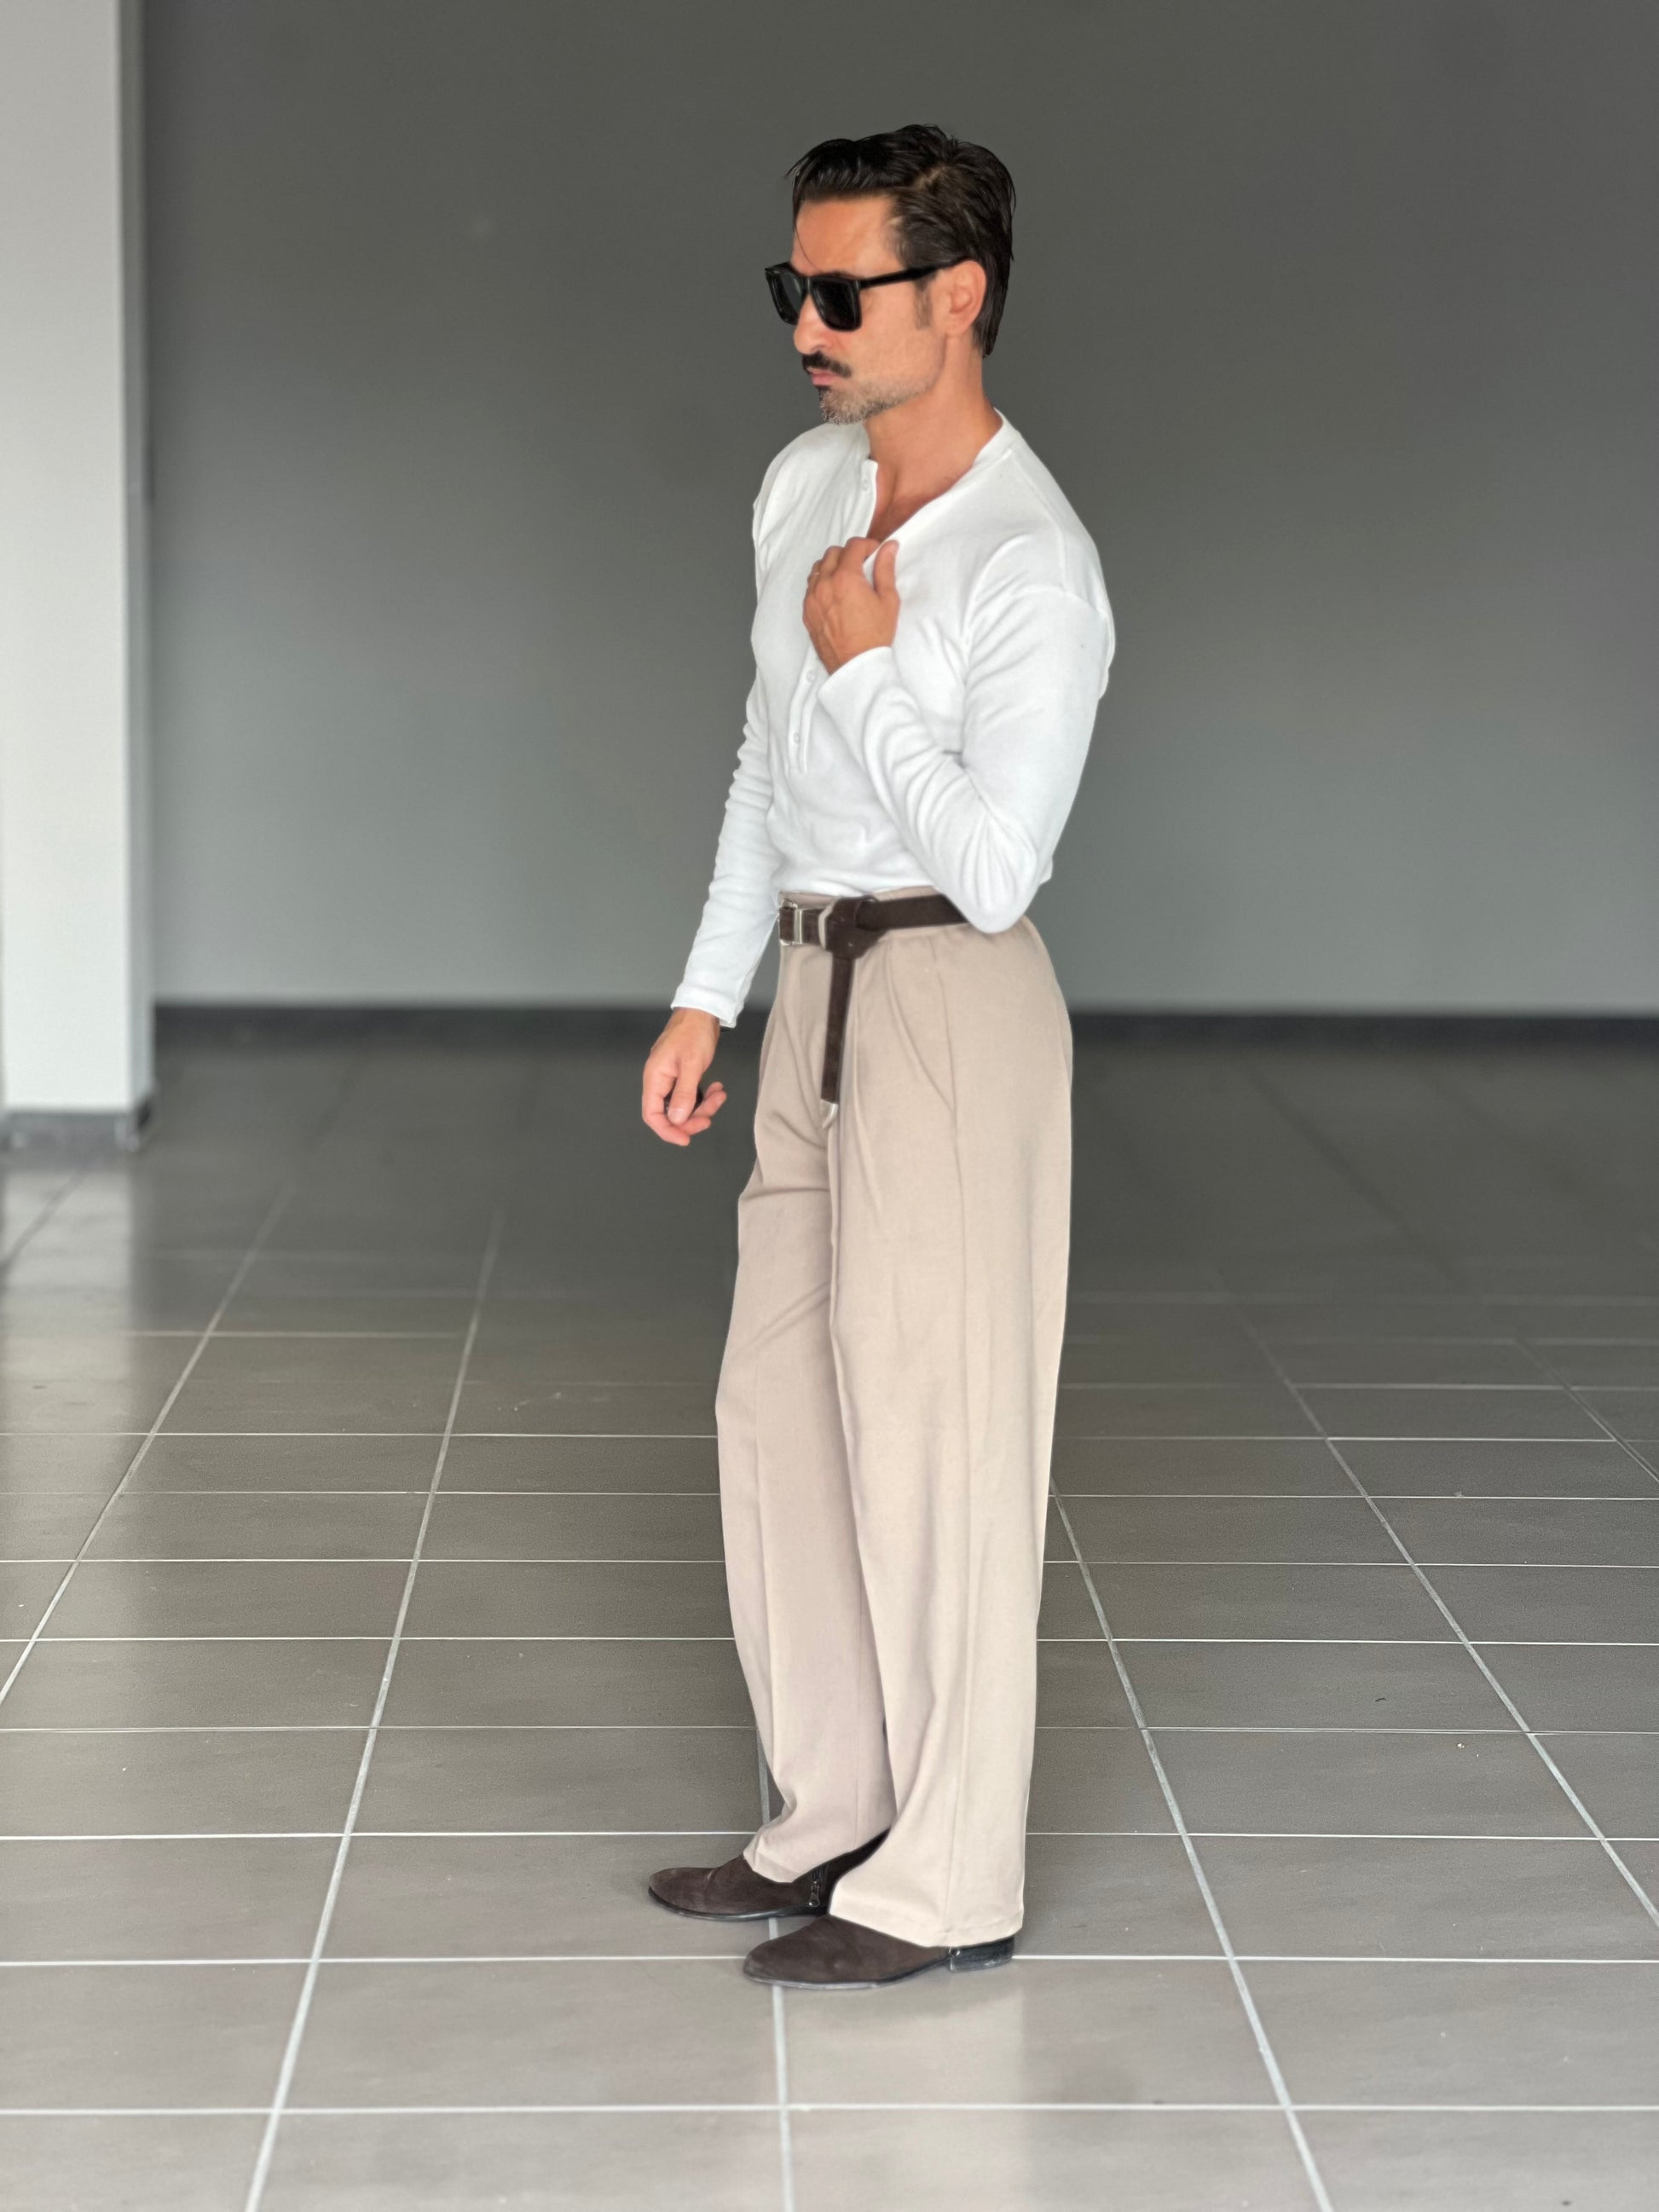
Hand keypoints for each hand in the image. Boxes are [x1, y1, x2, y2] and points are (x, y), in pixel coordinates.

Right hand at [642, 1008, 726, 1147]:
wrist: (702, 1011)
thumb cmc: (693, 1031)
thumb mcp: (691, 1064)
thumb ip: (683, 1094)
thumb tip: (677, 1119)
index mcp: (655, 1078)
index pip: (652, 1114)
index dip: (667, 1130)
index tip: (685, 1139)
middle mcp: (659, 1080)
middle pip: (669, 1113)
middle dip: (691, 1119)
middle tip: (709, 1118)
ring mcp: (671, 1078)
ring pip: (683, 1106)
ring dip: (703, 1106)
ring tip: (719, 1095)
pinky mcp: (683, 1075)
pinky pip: (691, 1094)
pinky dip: (705, 1096)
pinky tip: (716, 1088)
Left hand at [803, 535, 899, 675]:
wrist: (856, 666)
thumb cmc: (875, 635)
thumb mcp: (888, 600)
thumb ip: (886, 570)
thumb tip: (889, 547)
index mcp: (846, 578)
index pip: (853, 546)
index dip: (867, 545)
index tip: (875, 553)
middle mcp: (825, 584)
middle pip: (832, 553)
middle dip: (849, 553)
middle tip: (862, 565)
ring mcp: (812, 598)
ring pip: (818, 568)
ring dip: (832, 566)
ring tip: (847, 579)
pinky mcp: (807, 611)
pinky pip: (811, 587)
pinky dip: (822, 583)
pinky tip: (835, 594)